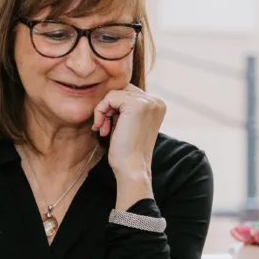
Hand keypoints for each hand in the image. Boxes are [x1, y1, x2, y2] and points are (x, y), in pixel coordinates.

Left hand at [92, 84, 164, 207]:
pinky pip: (109, 97)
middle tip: (104, 127)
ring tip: (103, 130)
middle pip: (122, 90)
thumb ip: (124, 107)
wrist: (132, 168)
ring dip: (103, 111)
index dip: (114, 108)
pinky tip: (102, 127)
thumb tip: (108, 94)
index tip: (108, 126)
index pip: (128, 93)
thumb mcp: (128, 123)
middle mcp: (156, 101)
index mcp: (157, 105)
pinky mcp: (137, 104)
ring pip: (114, 93)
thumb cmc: (127, 150)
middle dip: (108, 107)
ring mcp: (148, 102)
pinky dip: (100, 111)